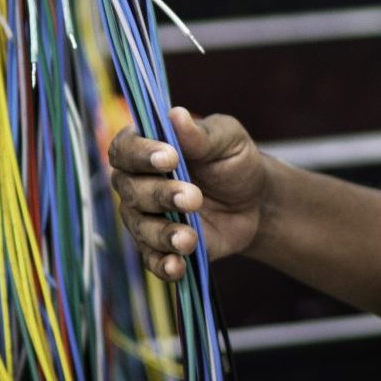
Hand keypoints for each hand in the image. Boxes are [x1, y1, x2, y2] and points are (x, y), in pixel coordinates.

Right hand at [109, 106, 267, 279]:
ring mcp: (146, 218)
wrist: (256, 201)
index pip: (124, 148)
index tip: (170, 157)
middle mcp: (138, 183)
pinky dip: (162, 264)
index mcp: (147, 148)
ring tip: (189, 237)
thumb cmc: (234, 160)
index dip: (141, 153)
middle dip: (160, 194)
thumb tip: (176, 114)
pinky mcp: (161, 248)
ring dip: (163, 233)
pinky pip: (152, 260)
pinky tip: (177, 266)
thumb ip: (200, 134)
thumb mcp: (227, 140)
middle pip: (131, 190)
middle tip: (193, 197)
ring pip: (140, 227)